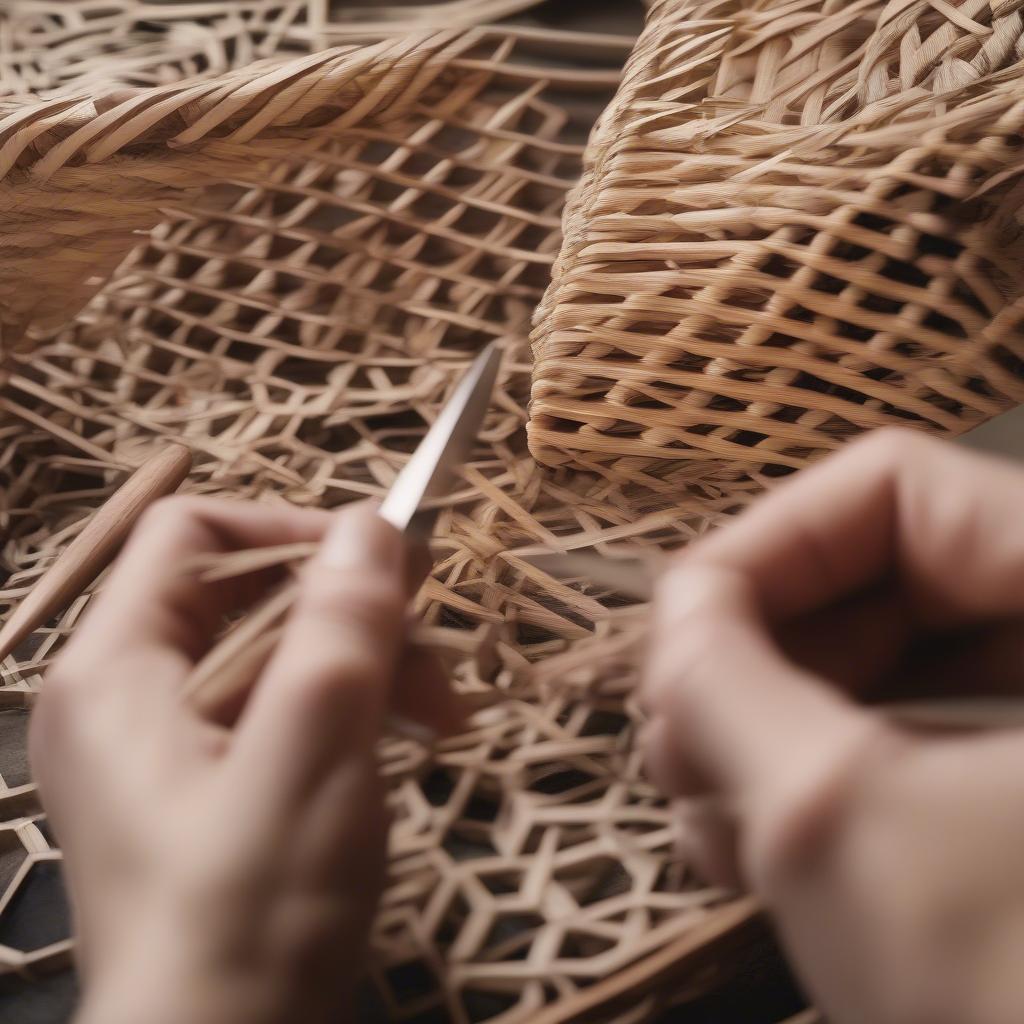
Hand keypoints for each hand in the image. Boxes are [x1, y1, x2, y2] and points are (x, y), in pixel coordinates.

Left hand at [30, 499, 461, 1023]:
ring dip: (366, 667)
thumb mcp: (311, 752)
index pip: (195, 534)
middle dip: (352, 616)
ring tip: (443, 716)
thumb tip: (374, 523)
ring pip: (277, 655)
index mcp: (115, 669)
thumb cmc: (253, 912)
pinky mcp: (207, 793)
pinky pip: (281, 714)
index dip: (295, 531)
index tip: (388, 568)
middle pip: (247, 596)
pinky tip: (404, 744)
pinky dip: (348, 714)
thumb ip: (341, 627)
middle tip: (438, 657)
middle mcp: (126, 697)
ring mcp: (164, 750)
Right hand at [642, 429, 1023, 1023]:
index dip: (767, 547)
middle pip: (875, 587)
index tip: (679, 639)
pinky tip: (747, 856)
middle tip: (673, 746)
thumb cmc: (1011, 988)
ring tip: (700, 819)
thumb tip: (674, 611)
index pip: (895, 490)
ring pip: (876, 677)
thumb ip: (721, 680)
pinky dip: (811, 791)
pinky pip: (899, 753)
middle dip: (751, 664)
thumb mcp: (832, 817)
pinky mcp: (1020, 810)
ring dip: (763, 737)